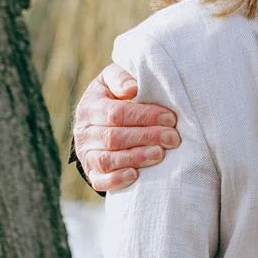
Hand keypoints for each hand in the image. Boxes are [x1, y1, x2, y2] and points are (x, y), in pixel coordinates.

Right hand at [72, 63, 178, 191]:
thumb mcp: (112, 80)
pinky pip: (99, 180)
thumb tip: (132, 88)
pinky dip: (116, 179)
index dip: (145, 116)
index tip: (170, 118)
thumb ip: (120, 78)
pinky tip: (135, 175)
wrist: (97, 123)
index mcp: (90, 106)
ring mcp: (86, 154)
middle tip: (173, 138)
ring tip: (160, 154)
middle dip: (147, 137)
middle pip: (114, 137)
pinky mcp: (91, 173)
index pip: (117, 113)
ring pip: (107, 159)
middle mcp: (84, 131)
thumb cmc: (113, 97)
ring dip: (136, 157)